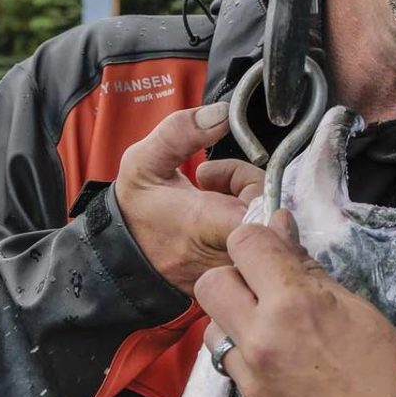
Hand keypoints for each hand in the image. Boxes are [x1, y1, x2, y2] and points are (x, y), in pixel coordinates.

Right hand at [114, 101, 266, 293]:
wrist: (122, 259)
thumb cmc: (134, 214)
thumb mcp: (143, 162)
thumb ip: (181, 132)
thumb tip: (221, 114)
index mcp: (206, 225)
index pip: (263, 206)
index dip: (252, 183)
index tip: (221, 176)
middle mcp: (227, 257)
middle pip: (272, 217)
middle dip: (250, 190)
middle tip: (214, 182)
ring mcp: (235, 274)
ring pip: (271, 236)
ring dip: (249, 210)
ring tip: (214, 200)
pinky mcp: (239, 283)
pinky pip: (263, 256)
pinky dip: (248, 233)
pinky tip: (220, 224)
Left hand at [194, 211, 395, 396]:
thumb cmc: (385, 368)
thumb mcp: (352, 303)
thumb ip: (304, 266)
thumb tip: (279, 228)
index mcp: (293, 304)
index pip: (244, 245)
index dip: (256, 240)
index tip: (269, 249)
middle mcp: (262, 338)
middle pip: (210, 284)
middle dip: (233, 278)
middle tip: (261, 288)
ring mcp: (251, 376)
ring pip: (212, 328)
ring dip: (234, 320)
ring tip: (271, 330)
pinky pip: (230, 366)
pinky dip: (246, 358)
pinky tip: (278, 363)